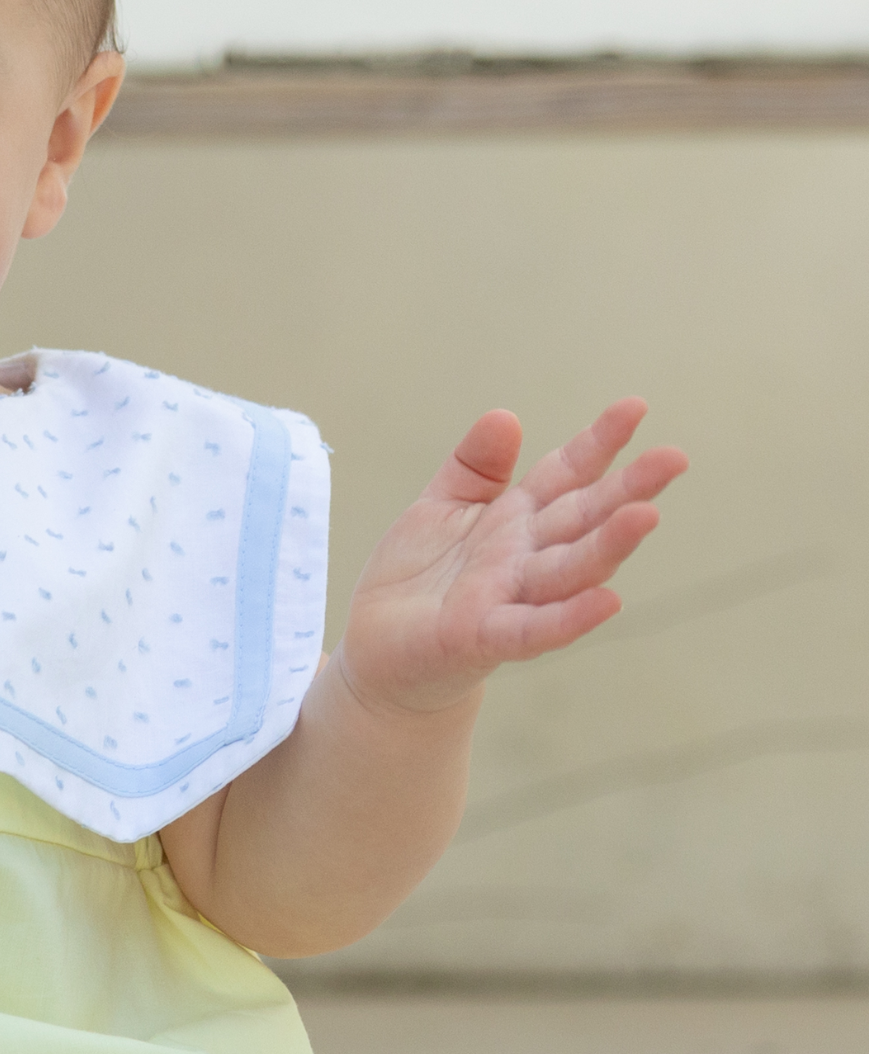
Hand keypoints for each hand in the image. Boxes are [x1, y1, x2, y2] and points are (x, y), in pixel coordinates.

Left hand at [337, 400, 686, 715]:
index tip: (635, 407)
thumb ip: (475, 466)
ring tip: (645, 516)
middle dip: (627, 489)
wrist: (378, 646)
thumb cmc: (418, 575)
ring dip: (608, 546)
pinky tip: (607, 602)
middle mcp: (525, 556)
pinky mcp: (483, 637)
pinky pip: (531, 628)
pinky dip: (567, 617)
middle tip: (673, 458)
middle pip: (582, 518)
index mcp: (517, 517)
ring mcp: (510, 597)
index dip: (598, 443)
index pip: (566, 474)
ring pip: (568, 569)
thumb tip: (505, 416)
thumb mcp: (441, 506)